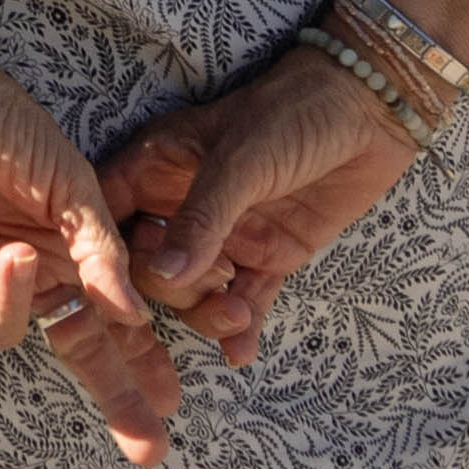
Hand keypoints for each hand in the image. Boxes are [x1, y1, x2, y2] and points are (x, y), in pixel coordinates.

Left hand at [0, 55, 180, 464]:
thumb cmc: (9, 129)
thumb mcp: (73, 185)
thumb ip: (100, 251)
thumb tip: (133, 314)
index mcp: (70, 257)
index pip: (113, 323)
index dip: (142, 365)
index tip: (172, 406)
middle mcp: (30, 274)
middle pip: (75, 351)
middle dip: (113, 395)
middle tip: (148, 444)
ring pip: (4, 331)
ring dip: (12, 298)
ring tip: (11, 249)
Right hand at [100, 39, 422, 368]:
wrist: (369, 115)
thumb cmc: (291, 115)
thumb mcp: (238, 161)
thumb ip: (201, 219)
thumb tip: (161, 275)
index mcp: (156, 168)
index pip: (106, 214)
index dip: (99, 250)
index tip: (107, 288)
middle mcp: (182, 205)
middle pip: (148, 264)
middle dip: (167, 288)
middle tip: (203, 287)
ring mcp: (227, 234)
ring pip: (195, 290)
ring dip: (208, 312)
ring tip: (236, 314)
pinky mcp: (270, 255)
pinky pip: (247, 298)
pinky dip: (242, 327)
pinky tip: (242, 353)